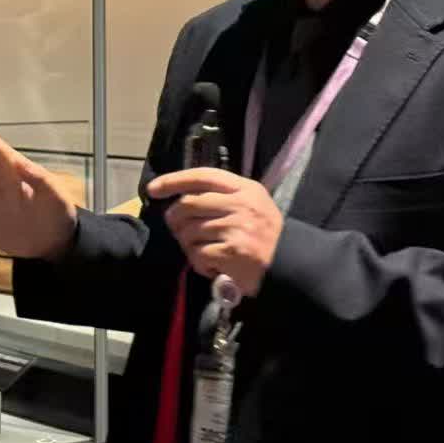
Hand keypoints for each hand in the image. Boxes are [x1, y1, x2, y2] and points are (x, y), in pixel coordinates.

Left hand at [148, 167, 281, 295]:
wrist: (289, 265)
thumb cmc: (264, 234)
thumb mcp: (251, 204)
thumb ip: (222, 196)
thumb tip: (181, 197)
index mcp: (245, 189)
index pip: (203, 176)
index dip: (174, 180)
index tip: (154, 188)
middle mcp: (241, 205)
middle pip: (189, 204)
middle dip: (176, 219)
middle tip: (178, 230)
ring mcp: (236, 228)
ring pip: (189, 231)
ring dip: (189, 245)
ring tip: (203, 251)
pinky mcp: (232, 252)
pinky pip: (198, 254)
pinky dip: (199, 263)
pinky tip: (211, 266)